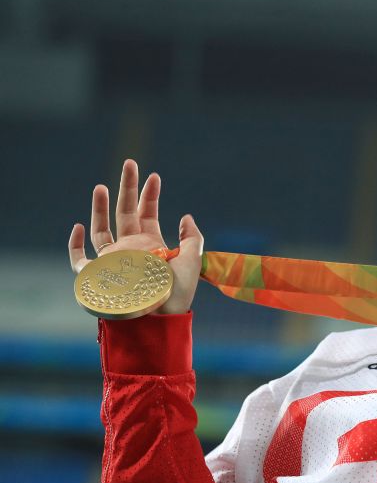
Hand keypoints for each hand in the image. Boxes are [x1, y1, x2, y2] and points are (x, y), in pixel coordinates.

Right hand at [68, 159, 202, 314]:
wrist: (159, 319)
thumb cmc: (177, 293)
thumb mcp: (193, 260)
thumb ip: (192, 237)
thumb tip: (186, 215)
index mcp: (152, 245)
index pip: (148, 214)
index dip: (150, 195)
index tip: (154, 176)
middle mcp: (131, 250)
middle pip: (125, 213)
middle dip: (127, 188)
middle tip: (130, 163)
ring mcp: (113, 261)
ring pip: (102, 230)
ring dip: (100, 208)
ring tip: (101, 186)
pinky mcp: (97, 276)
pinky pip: (81, 260)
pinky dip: (77, 245)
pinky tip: (79, 227)